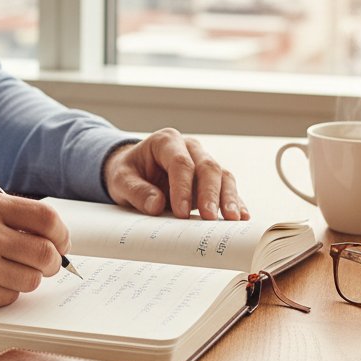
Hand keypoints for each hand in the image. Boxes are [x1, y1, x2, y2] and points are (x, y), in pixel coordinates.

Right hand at [0, 193, 70, 312]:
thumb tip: (46, 234)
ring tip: (4, 271)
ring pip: (31, 280)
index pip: (47, 218)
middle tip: (44, 263)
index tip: (60, 241)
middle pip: (46, 253)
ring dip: (25, 279)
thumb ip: (3, 216)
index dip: (61, 234)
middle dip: (52, 262)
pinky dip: (4, 294)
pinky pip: (9, 298)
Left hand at [102, 129, 248, 220]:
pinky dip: (235, 202)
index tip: (180, 211)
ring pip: (223, 176)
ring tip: (231, 219)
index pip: (180, 162)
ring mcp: (203, 162)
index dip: (182, 187)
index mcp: (166, 141)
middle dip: (210, 193)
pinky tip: (240, 217)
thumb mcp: (120, 180)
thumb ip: (136, 191)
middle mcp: (189, 148)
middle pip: (207, 167)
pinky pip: (227, 188)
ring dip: (228, 198)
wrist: (133, 172)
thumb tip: (156, 205)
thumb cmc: (127, 173)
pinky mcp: (211, 180)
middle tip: (209, 217)